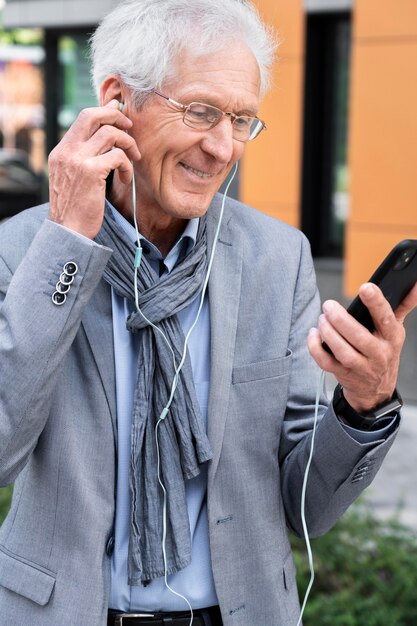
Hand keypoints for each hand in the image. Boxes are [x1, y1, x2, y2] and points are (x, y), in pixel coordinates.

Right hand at [48, 100, 140, 238]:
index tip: (120, 119)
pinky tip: (126, 179)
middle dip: (117, 117)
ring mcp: (77, 160)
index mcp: (61, 151)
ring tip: (132, 161)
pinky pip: (117, 156)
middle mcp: (67, 151)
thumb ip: (84, 158)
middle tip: (130, 129)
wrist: (68, 230)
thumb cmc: (76, 208)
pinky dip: (127, 166)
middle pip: (94, 115)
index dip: (105, 113)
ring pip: (110, 134)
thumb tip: (106, 140)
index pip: (84, 117)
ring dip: (128, 145)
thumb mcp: (73, 178)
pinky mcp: (91, 171)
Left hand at [308, 282, 416, 411]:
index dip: (376, 303)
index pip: (386, 318)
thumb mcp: (395, 330)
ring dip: (328, 333)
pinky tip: (313, 334)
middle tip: (328, 305)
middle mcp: (378, 353)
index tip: (365, 287)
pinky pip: (326, 362)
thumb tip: (414, 285)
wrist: (376, 389)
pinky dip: (315, 348)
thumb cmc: (383, 351)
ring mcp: (360, 367)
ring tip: (322, 319)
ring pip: (343, 351)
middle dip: (341, 320)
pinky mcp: (343, 374)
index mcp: (392, 337)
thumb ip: (403, 306)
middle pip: (359, 336)